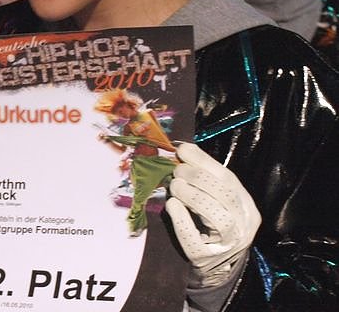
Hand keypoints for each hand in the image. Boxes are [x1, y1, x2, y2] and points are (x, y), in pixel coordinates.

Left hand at [165, 143, 260, 287]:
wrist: (216, 269)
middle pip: (226, 195)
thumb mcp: (217, 202)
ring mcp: (227, 245)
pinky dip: (181, 219)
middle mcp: (243, 226)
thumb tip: (183, 150)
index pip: (229, 179)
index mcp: (247, 208)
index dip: (205, 161)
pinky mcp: (205, 258)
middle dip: (198, 177)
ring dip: (192, 195)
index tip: (183, 149)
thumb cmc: (213, 227)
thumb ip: (206, 180)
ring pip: (217, 216)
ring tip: (174, 186)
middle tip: (177, 170)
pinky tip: (171, 206)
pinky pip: (194, 238)